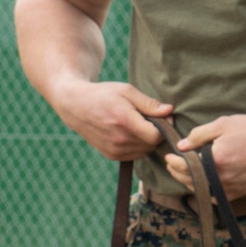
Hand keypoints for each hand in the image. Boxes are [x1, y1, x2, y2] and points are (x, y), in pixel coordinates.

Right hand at [54, 80, 172, 160]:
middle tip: (149, 118)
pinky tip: (130, 132)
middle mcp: (119, 139)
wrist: (76, 106)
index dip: (164, 127)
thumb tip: (169, 111)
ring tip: (137, 124)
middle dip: (156, 132)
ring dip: (147, 140)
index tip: (163, 117)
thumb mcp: (127, 91)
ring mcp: (114, 150)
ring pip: (145, 151)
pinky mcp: (111, 155)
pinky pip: (135, 155)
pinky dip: (138, 146)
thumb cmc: (103, 94)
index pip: (156, 136)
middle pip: (152, 144)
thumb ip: (149, 104)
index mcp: (124, 121)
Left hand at [165, 113, 245, 199]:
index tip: (168, 156)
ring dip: (190, 182)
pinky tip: (203, 183)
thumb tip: (181, 146)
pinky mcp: (240, 193)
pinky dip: (206, 191)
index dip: (173, 162)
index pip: (184, 166)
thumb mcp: (224, 124)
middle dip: (178, 173)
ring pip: (202, 190)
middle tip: (172, 165)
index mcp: (215, 161)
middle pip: (190, 181)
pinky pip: (216, 196)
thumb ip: (199, 135)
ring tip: (184, 173)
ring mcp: (231, 188)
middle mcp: (221, 179)